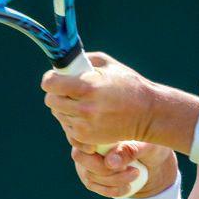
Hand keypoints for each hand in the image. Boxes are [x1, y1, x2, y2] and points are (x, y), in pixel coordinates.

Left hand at [41, 52, 156, 144]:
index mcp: (87, 87)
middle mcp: (84, 108)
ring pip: (58, 115)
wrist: (148, 114)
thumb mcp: (108, 64)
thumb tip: (64, 63)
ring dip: (64, 108)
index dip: (51, 79)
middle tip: (67, 91)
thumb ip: (83, 60)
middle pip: (51, 101)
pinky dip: (72, 122)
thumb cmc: (129, 85)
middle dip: (56, 94)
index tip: (56, 78)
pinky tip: (84, 116)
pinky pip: (68, 128)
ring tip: (79, 103)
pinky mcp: (88, 138)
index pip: (50, 84)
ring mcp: (85, 125)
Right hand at [71, 140, 177, 198]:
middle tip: (128, 168)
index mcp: (98, 127)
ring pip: (89, 175)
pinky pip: (95, 187)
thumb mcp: (146, 146)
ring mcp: (86, 162)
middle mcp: (87, 143)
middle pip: (79, 157)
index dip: (83, 143)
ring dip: (113, 180)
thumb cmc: (149, 145)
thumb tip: (109, 162)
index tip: (97, 150)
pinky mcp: (91, 178)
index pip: (79, 133)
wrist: (152, 163)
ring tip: (135, 173)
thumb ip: (129, 151)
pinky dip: (112, 190)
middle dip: (103, 168)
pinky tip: (128, 187)